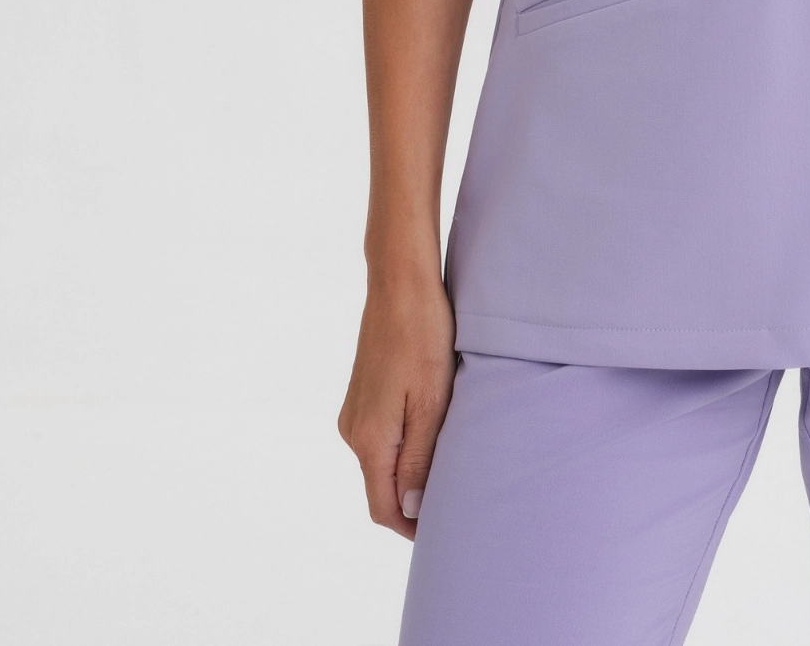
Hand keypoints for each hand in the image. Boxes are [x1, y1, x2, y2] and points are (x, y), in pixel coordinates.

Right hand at [338, 264, 457, 539]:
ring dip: (411, 471)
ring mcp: (355, 412)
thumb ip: (420, 458)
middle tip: (455, 495)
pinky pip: (382, 437)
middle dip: (414, 499)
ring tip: (450, 460)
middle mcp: (353, 431)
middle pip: (381, 488)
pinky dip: (404, 446)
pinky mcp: (363, 394)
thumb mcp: (431, 401)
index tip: (444, 527)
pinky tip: (432, 430)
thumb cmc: (422, 335)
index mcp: (369, 439)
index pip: (383, 507)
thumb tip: (412, 508)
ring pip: (382, 462)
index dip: (412, 525)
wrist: (400, 283)